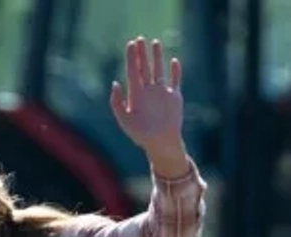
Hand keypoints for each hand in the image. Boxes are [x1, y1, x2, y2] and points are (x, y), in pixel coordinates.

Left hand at [109, 37, 184, 167]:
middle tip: (140, 39)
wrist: (161, 144)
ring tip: (155, 42)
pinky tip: (174, 60)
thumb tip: (114, 83)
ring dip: (157, 56)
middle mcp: (148, 91)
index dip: (131, 57)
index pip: (133, 71)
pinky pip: (175, 80)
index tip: (131, 44)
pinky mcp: (174, 97)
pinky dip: (175, 71)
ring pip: (159, 70)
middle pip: (144, 67)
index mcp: (136, 94)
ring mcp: (162, 92)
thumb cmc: (141, 136)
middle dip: (142, 53)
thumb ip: (117, 103)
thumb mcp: (125, 120)